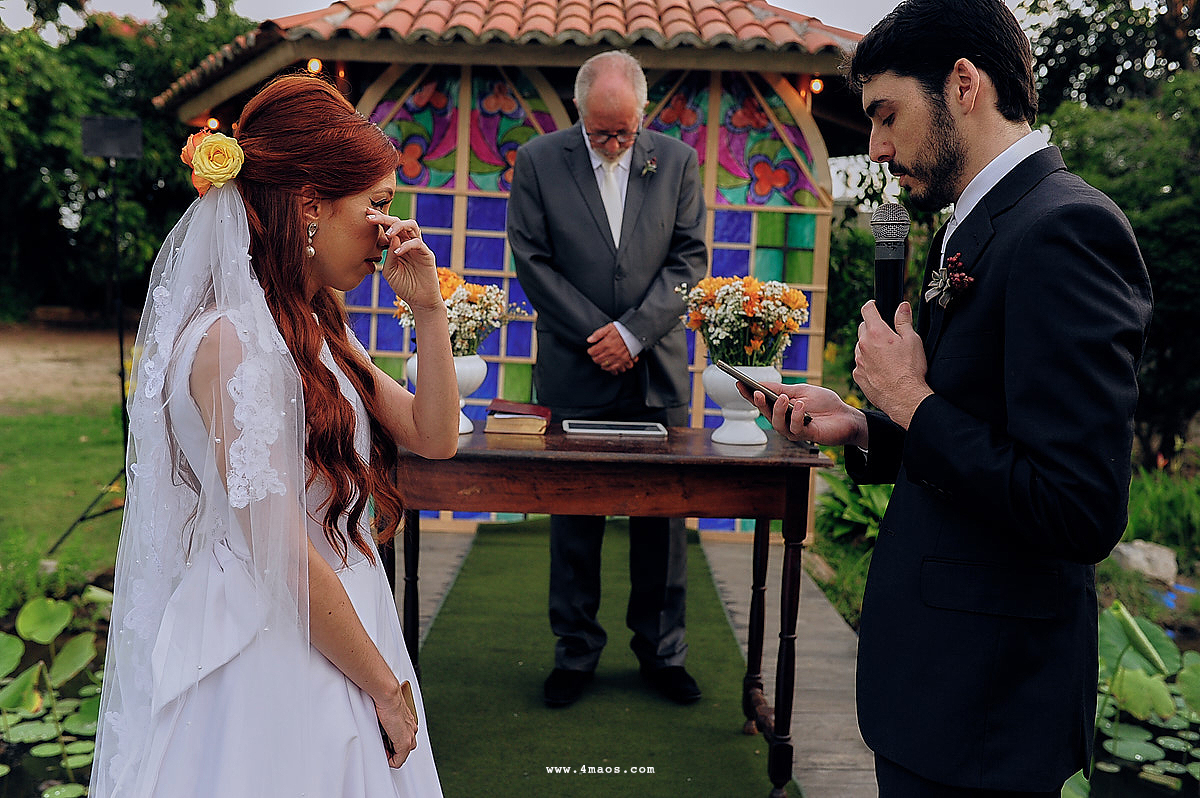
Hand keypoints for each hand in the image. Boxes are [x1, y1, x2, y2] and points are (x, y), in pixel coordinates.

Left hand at [367, 210, 442, 311]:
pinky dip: (406, 245)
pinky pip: (417, 243)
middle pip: (398, 221)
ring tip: (388, 233)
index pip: (388, 227)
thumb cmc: (404, 286)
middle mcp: (408, 242)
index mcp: (397, 244)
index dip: (378, 219)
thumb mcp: (389, 270)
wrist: (419, 300)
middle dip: (384, 218)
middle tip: (370, 217)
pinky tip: (397, 253)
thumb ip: (388, 255)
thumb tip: (390, 236)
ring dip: (398, 226)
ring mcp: (418, 247)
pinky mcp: (426, 254)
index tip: (365, 215)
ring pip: (411, 225)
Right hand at [375, 688, 417, 768]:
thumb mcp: (386, 713)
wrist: (388, 696)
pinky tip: (384, 752)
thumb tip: (380, 726)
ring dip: (390, 754)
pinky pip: (398, 761)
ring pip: (401, 755)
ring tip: (381, 745)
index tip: (382, 741)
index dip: (390, 744)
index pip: (402, 739)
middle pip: (403, 749)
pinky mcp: (404, 743)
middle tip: (381, 744)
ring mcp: (409, 736)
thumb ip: (386, 722)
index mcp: (408, 722)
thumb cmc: (385, 700)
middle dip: (391, 750)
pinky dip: (390, 761)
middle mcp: (411, 730)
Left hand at [587, 323, 636, 373]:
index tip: (591, 350)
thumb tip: (589, 340)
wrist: (635, 333)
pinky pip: (613, 368)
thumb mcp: (608, 327)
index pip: (592, 352)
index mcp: (606, 343)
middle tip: (595, 355)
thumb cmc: (622, 330)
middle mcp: (611, 352)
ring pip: (603, 365)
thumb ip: (598, 334)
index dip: (590, 351)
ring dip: (600, 363)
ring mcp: (617, 357)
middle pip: (596, 360)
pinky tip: (607, 366)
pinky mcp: (623, 360)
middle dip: (594, 357)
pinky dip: (609, 368)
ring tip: (601, 359)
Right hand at [741, 381, 866, 447]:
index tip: (738, 384)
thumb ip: (782, 389)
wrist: (846, 416)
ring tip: (783, 398)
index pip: (762, 402)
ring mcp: (794, 430)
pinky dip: (797, 415)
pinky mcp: (806, 436)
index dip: (749, 395)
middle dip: (759, 403)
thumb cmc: (824, 403)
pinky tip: (801, 406)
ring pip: (777, 424)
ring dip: (778, 410)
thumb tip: (761, 383)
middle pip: (766, 414)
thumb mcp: (801, 391)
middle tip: (757, 392)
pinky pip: (795, 428)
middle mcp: (784, 421)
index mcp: (781, 408)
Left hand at [852, 301, 931, 428]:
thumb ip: (904, 321)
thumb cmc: (910, 369)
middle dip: (872, 327)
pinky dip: (868, 363)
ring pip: (860, 347)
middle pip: (863, 328)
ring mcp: (858, 361)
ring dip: (869, 347)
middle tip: (886, 335)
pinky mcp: (857, 375)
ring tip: (887, 356)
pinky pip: (860, 364)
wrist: (904, 397)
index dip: (872, 305)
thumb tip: (902, 306)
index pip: (867, 310)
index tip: (874, 306)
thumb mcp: (912, 340)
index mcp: (876, 333)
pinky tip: (881, 369)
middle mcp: (863, 345)